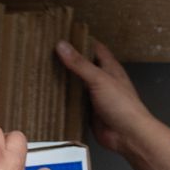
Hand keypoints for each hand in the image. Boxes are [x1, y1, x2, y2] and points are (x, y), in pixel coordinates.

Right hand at [56, 38, 151, 153]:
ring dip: (64, 80)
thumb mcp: (99, 79)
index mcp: (109, 68)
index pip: (94, 48)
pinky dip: (63, 99)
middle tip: (46, 52)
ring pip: (77, 85)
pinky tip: (49, 95)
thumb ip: (80, 64)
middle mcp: (102, 80)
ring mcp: (95, 97)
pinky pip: (73, 103)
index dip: (81, 40)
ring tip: (42, 70)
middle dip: (68, 60)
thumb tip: (61, 45)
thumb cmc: (121, 105)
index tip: (62, 34)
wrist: (127, 135)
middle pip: (83, 66)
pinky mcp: (88, 112)